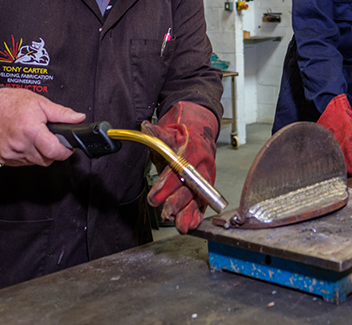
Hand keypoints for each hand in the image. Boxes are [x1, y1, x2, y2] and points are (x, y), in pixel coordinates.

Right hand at [0, 87, 84, 166]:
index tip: (68, 147)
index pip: (55, 152)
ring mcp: (9, 154)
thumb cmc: (10, 103)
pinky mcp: (1, 159)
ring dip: (39, 153)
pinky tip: (24, 142)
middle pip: (46, 160)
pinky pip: (21, 163)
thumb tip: (79, 118)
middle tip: (50, 138)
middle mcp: (20, 145)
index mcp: (31, 131)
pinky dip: (26, 155)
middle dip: (52, 151)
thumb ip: (62, 113)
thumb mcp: (40, 102)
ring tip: (34, 137)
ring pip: (34, 162)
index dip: (65, 151)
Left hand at [142, 102, 218, 233]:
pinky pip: (203, 203)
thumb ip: (158, 134)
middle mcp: (202, 165)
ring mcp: (206, 177)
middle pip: (191, 186)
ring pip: (199, 197)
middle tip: (165, 212)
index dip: (168, 183)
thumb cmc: (184, 135)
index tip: (156, 196)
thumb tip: (146, 127)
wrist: (200, 134)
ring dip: (189, 212)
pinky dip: (197, 215)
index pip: (181, 168)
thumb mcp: (170, 131)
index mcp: (193, 149)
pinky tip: (190, 224)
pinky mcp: (206, 187)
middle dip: (178, 201)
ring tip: (180, 225)